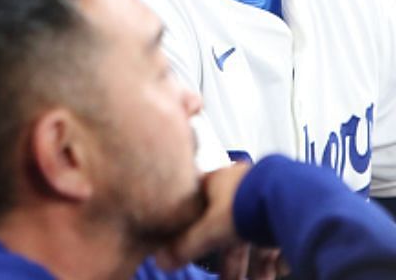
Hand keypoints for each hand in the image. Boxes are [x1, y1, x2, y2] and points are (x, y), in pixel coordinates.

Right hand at [156, 163, 286, 277]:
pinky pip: (281, 233)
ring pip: (258, 234)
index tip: (197, 248)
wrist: (291, 197)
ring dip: (258, 263)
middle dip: (232, 259)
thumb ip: (185, 247)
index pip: (200, 204)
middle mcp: (242, 186)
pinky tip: (280, 269)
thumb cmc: (247, 204)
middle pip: (231, 228)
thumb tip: (161, 260)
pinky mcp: (290, 208)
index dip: (196, 228)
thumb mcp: (209, 231)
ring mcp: (267, 195)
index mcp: (218, 183)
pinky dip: (280, 255)